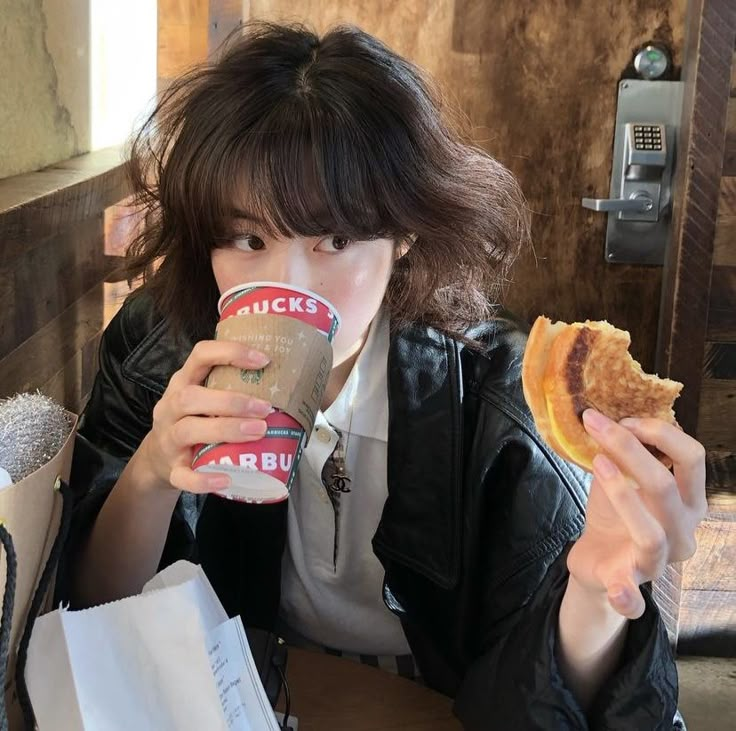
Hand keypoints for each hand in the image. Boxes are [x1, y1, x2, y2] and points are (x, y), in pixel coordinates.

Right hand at [138, 340, 271, 493]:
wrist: (156, 459)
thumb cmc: (192, 420)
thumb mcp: (203, 397)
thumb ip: (231, 388)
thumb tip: (287, 383)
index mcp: (182, 382)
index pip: (200, 355)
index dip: (230, 353)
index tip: (264, 360)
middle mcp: (171, 406)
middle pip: (191, 397)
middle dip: (232, 401)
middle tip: (265, 408)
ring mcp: (168, 438)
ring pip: (188, 430)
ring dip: (226, 430)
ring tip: (259, 431)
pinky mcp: (171, 469)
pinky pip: (183, 475)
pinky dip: (204, 479)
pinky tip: (227, 479)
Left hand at [566, 409, 707, 618]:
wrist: (598, 561)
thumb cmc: (615, 514)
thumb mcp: (621, 478)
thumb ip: (623, 453)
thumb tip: (607, 410)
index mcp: (687, 501)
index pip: (693, 459)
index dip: (661, 433)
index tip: (624, 418)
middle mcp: (682, 531)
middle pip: (668, 487)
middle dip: (632, 450)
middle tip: (597, 425)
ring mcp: (659, 562)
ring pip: (651, 534)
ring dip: (622, 496)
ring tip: (597, 464)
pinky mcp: (630, 585)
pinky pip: (635, 599)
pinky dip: (628, 596)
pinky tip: (618, 590)